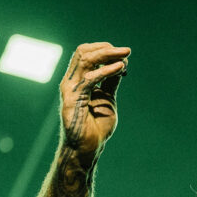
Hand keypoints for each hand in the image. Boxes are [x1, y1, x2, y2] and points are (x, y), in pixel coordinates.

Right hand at [59, 42, 130, 160]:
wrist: (87, 148)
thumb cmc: (96, 127)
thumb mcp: (108, 99)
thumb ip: (111, 82)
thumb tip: (120, 64)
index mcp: (78, 80)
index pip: (86, 54)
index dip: (104, 49)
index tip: (123, 53)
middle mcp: (71, 81)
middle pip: (83, 52)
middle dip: (106, 48)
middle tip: (126, 51)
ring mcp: (70, 89)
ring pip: (85, 60)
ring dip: (107, 55)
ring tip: (125, 57)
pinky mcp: (72, 99)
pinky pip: (90, 79)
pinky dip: (106, 71)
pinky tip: (120, 69)